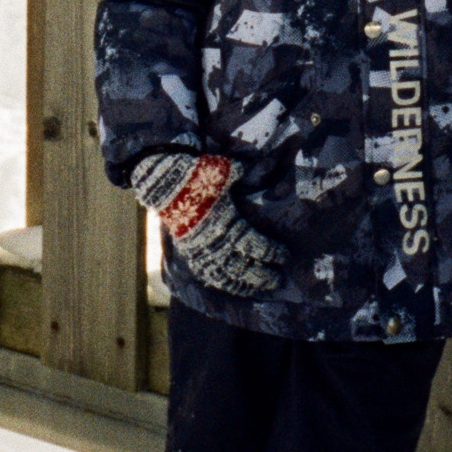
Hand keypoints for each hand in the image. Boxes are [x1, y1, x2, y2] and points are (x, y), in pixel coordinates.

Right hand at [129, 150, 284, 298]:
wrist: (166, 187)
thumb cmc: (198, 177)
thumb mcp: (223, 171)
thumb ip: (240, 172)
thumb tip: (255, 162)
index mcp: (230, 223)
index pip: (257, 246)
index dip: (273, 253)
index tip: (285, 256)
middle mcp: (219, 242)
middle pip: (247, 268)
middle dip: (264, 276)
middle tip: (278, 281)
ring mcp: (205, 252)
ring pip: (231, 277)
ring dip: (248, 285)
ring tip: (262, 290)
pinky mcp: (193, 255)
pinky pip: (211, 276)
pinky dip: (225, 284)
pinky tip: (236, 289)